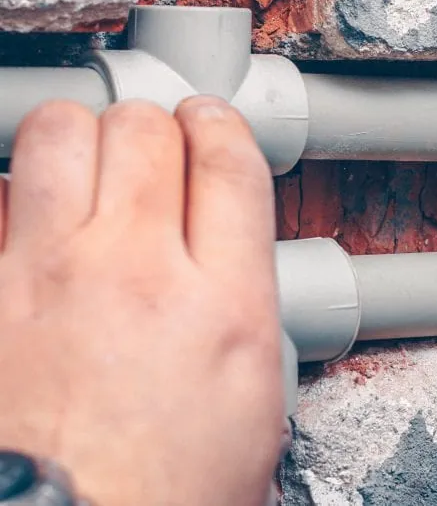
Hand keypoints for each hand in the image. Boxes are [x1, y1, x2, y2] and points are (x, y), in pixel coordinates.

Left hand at [0, 98, 281, 505]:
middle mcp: (136, 275)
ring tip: (90, 166)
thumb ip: (246, 304)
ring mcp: (46, 278)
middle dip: (154, 127)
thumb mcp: (253, 400)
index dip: (221, 126)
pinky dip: (18, 199)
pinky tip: (37, 225)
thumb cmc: (163, 495)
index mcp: (223, 305)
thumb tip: (232, 253)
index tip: (212, 131)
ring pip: (61, 134)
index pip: (230, 159)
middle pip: (145, 129)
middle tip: (154, 151)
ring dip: (81, 138)